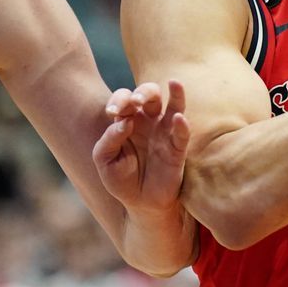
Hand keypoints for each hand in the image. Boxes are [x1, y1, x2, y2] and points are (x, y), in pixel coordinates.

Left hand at [92, 80, 189, 215]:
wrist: (139, 203)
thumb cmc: (120, 178)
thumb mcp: (104, 160)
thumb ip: (109, 139)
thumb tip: (124, 120)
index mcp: (128, 119)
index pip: (125, 99)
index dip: (119, 100)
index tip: (112, 112)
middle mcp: (148, 121)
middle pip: (150, 94)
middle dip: (144, 92)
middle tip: (136, 101)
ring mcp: (165, 133)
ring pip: (174, 105)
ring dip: (175, 94)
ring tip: (173, 83)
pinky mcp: (177, 149)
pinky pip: (183, 134)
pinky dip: (182, 125)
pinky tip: (178, 118)